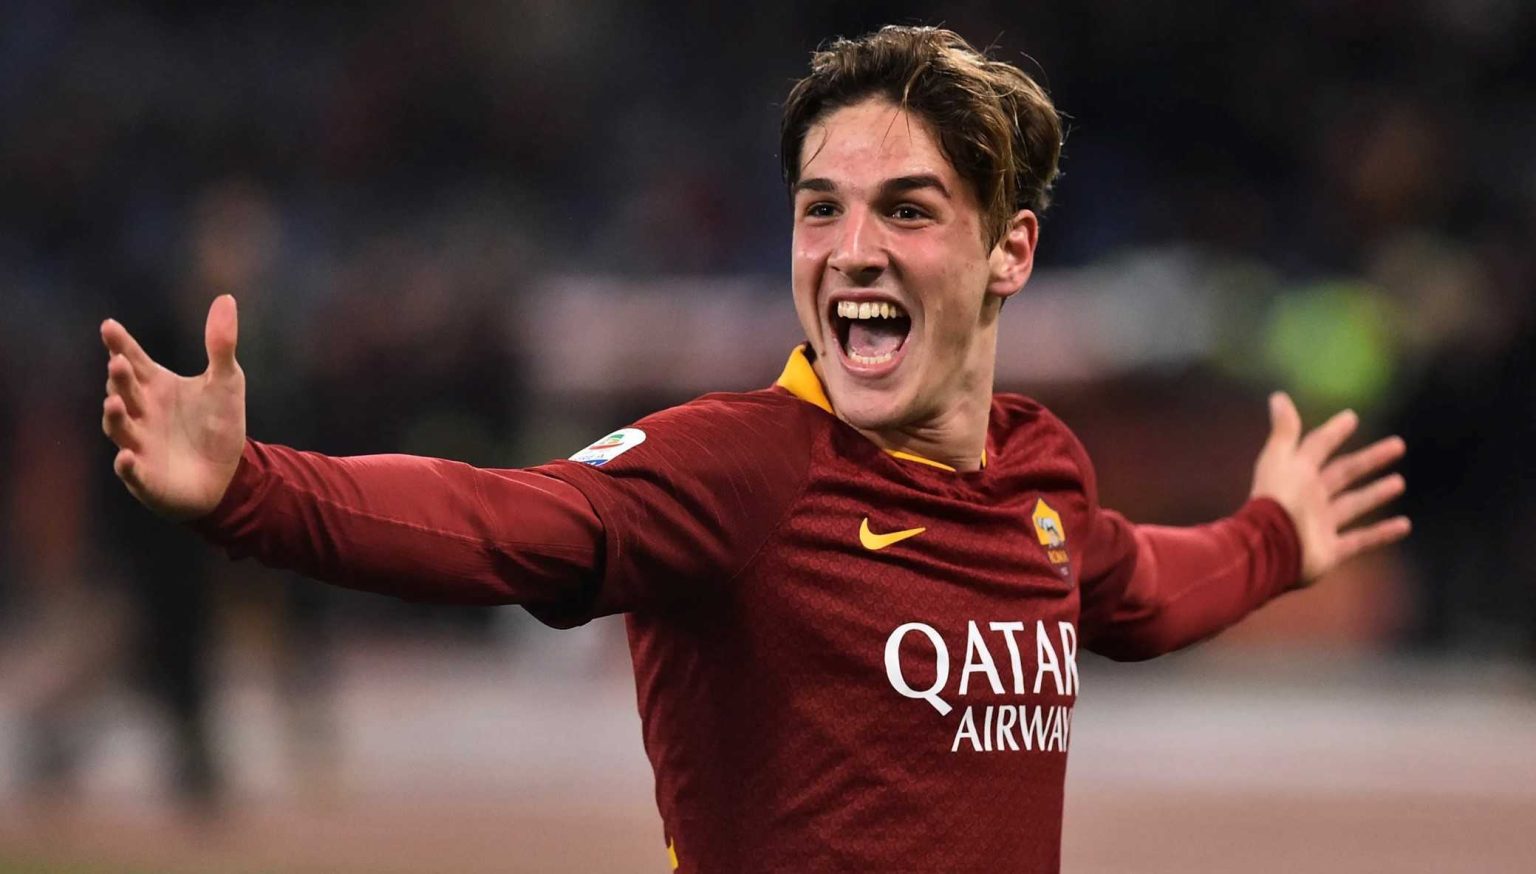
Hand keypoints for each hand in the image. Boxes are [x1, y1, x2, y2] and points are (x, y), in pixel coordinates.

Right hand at [100, 294, 245, 519]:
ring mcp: (140, 444)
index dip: (120, 344)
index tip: (109, 326)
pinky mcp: (146, 477)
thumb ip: (221, 344)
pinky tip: (127, 457)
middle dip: (119, 378)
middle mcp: (141, 412)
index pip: (133, 360)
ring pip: (120, 429)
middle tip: (118, 362)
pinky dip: (127, 466)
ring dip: (115, 416)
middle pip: (124, 391)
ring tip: (114, 402)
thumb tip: (226, 298)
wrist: (229, 476)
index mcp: (156, 386)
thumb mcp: (226, 381)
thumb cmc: (219, 425)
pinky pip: (132, 472)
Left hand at [1250, 391, 1410, 583]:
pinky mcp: (1330, 551)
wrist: (1270, 545)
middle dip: (1369, 459)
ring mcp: (1320, 525)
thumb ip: (1284, 430)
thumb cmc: (1275, 499)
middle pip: (1344, 473)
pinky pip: (1361, 540)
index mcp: (1297, 474)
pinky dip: (1382, 534)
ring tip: (1399, 482)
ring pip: (1354, 505)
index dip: (1333, 432)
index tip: (1351, 417)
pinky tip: (1405, 525)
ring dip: (1376, 493)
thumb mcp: (1280, 459)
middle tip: (1398, 444)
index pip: (1318, 447)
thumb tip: (1278, 396)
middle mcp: (1310, 498)